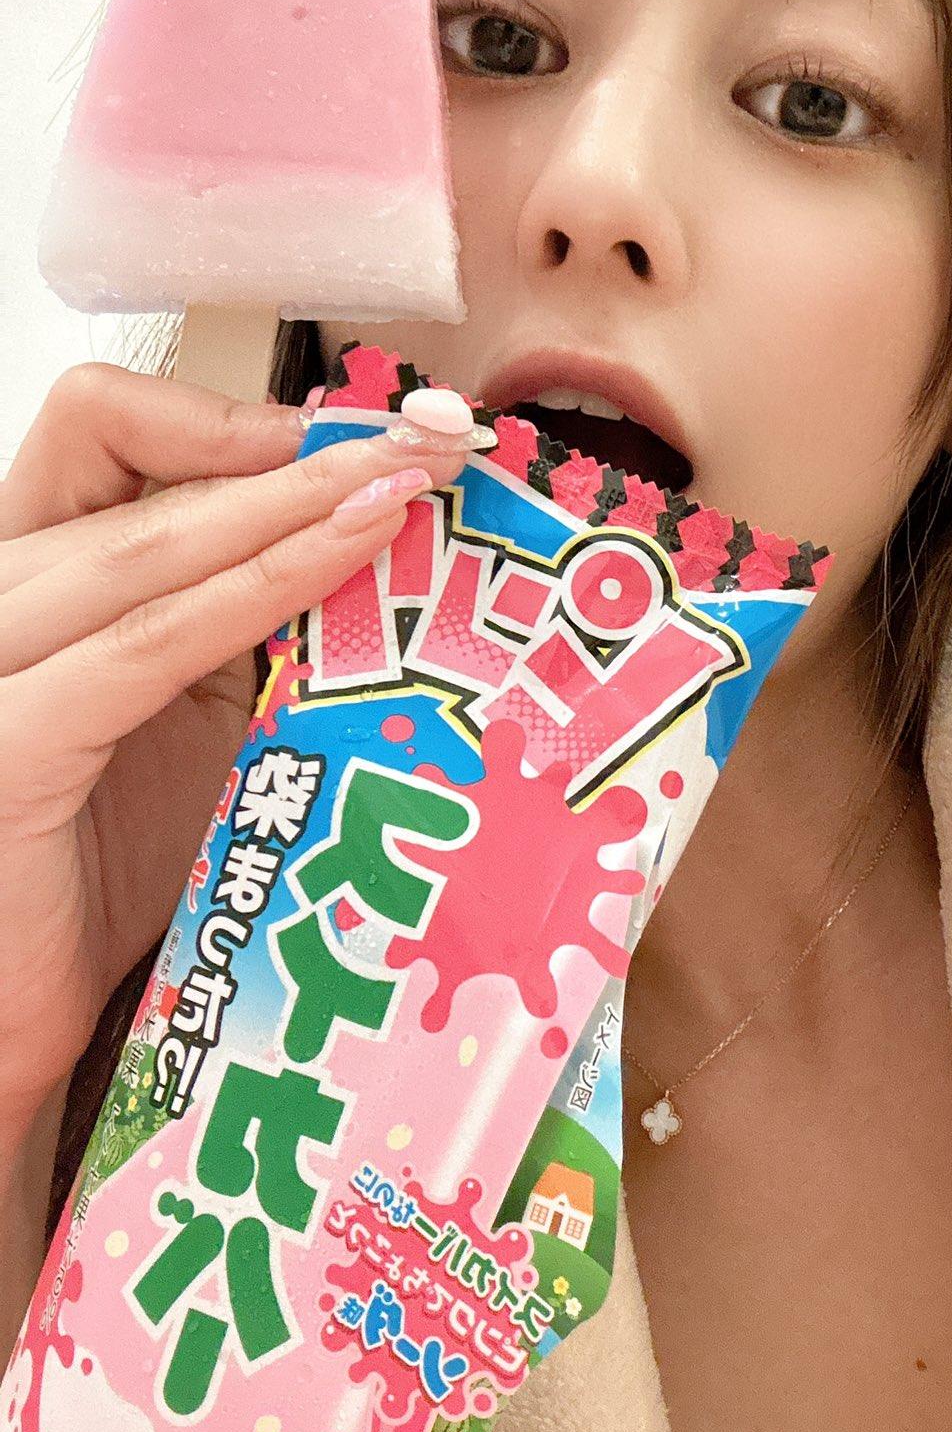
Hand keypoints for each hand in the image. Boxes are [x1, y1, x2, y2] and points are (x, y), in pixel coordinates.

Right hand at [0, 361, 472, 1125]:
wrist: (9, 1016)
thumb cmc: (91, 878)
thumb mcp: (183, 723)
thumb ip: (247, 634)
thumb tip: (388, 556)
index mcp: (29, 580)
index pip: (104, 434)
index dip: (227, 414)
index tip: (361, 430)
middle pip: (134, 466)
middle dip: (301, 449)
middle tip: (430, 436)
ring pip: (148, 540)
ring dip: (295, 498)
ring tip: (411, 476)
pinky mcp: (11, 739)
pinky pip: (150, 638)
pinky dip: (262, 583)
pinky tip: (353, 548)